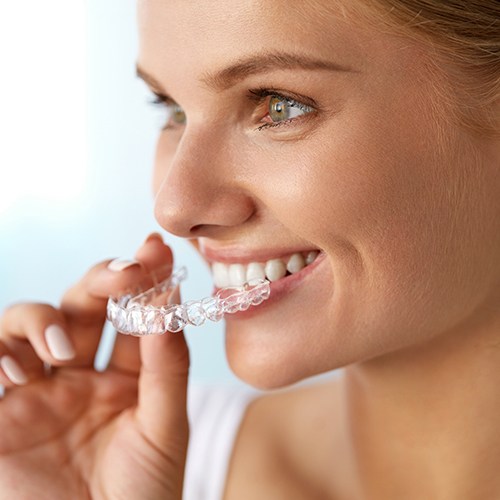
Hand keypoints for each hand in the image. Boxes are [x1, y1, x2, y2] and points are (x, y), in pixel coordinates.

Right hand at [0, 234, 189, 499]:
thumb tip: (169, 301)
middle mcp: (77, 377)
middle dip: (100, 281)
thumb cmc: (143, 496)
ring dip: (40, 323)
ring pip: (24, 325)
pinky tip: (15, 375)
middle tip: (123, 276)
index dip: (143, 279)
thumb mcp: (164, 428)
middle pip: (80, 306)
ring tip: (60, 354)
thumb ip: (167, 366)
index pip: (131, 314)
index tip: (156, 248)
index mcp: (123, 377)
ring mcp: (35, 394)